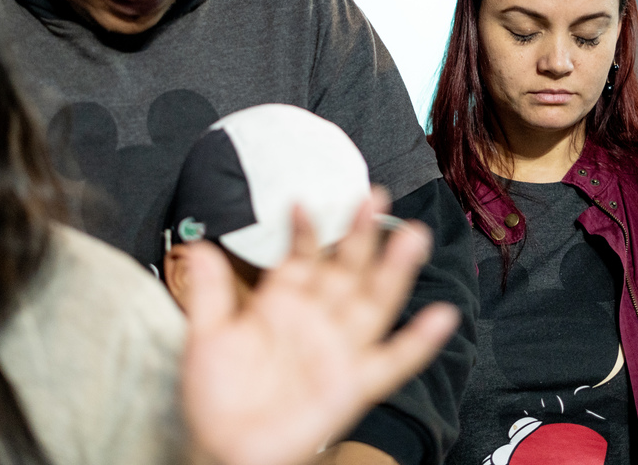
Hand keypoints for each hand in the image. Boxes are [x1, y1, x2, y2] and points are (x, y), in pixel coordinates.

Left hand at [179, 189, 458, 464]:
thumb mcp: (207, 337)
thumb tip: (197, 246)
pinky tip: (439, 318)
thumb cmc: (217, 395)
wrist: (225, 448)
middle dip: (361, 234)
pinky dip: (418, 342)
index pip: (302, 256)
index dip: (305, 230)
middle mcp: (318, 319)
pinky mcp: (354, 383)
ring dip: (394, 270)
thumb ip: (210, 291)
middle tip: (373, 198)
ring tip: (410, 238)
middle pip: (347, 268)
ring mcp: (339, 349)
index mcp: (284, 303)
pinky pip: (393, 361)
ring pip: (374, 302)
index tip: (302, 202)